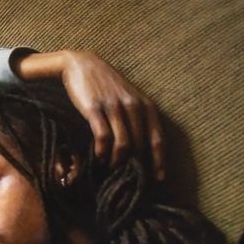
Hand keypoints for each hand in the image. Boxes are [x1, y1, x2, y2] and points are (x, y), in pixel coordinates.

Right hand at [16, 50, 165, 179]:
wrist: (83, 65)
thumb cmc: (108, 85)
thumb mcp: (130, 99)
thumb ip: (138, 119)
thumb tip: (141, 149)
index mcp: (146, 106)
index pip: (157, 139)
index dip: (159, 161)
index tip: (158, 178)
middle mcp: (134, 106)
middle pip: (139, 146)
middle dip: (133, 165)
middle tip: (126, 177)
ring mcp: (115, 107)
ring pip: (123, 144)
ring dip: (117, 161)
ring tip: (110, 168)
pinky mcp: (96, 108)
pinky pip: (103, 136)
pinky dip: (102, 151)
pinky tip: (99, 156)